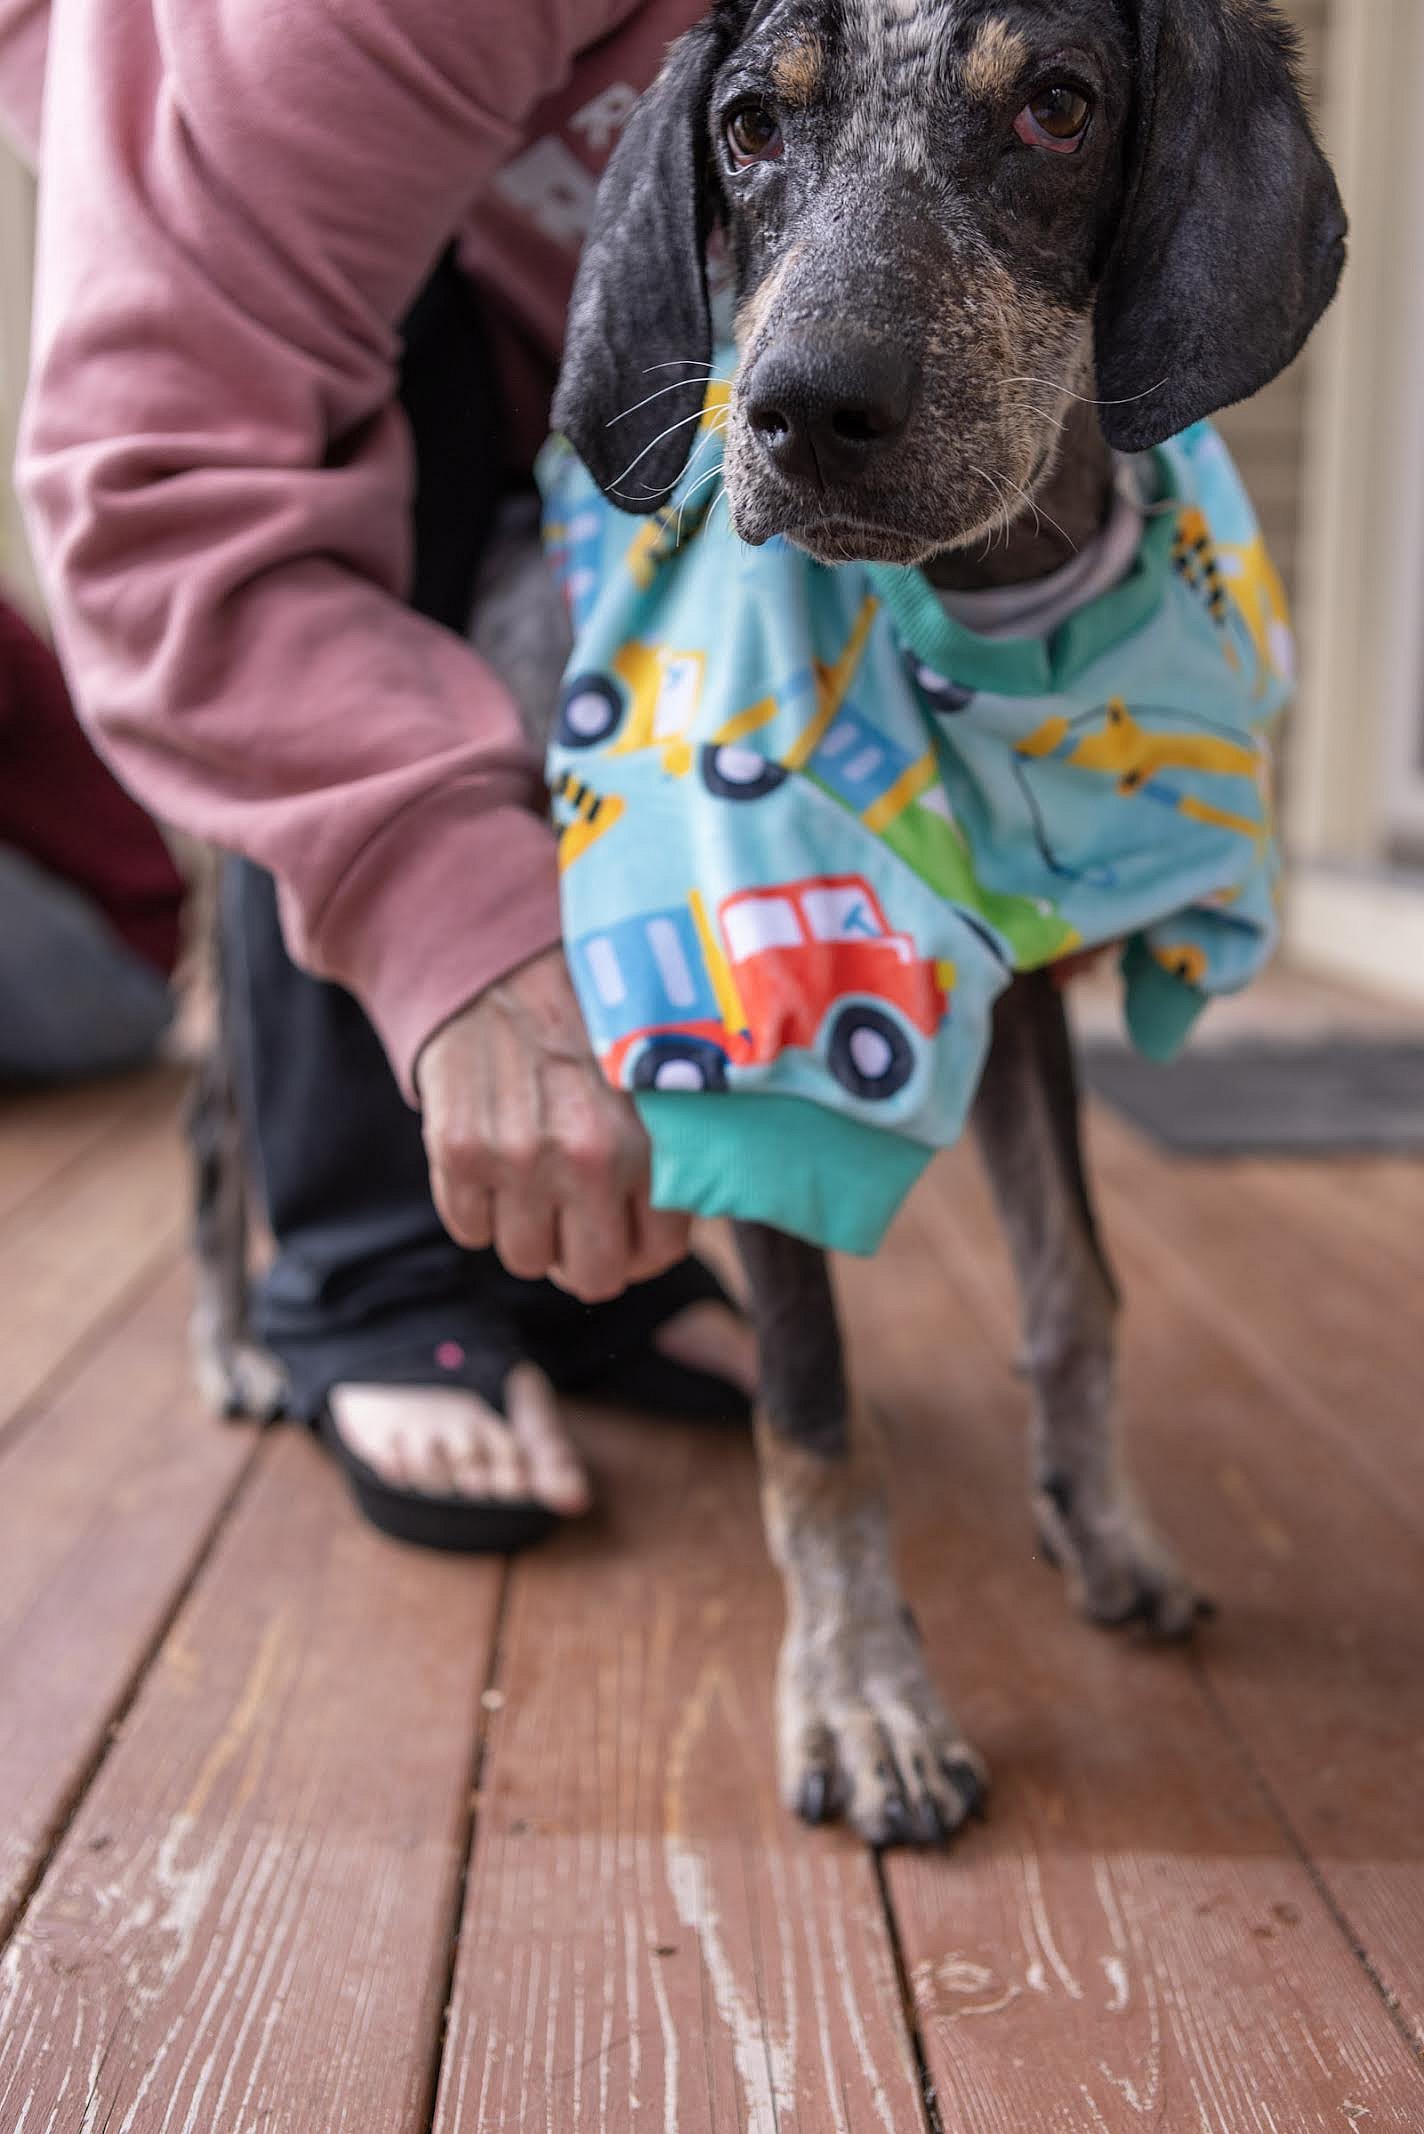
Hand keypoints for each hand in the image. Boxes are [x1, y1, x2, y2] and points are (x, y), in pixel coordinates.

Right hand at [414, 947, 691, 1301]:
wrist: (499, 956)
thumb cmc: (589, 1017)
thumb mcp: (658, 1073)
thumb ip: (677, 1148)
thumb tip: (678, 1223)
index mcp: (651, 1139)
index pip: (656, 1255)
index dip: (639, 1245)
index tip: (625, 1222)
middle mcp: (588, 1157)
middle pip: (592, 1277)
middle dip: (586, 1252)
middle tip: (577, 1212)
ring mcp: (518, 1159)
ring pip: (525, 1259)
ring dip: (529, 1227)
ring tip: (534, 1170)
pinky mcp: (458, 1151)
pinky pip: (468, 1229)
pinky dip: (477, 1204)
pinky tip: (492, 1151)